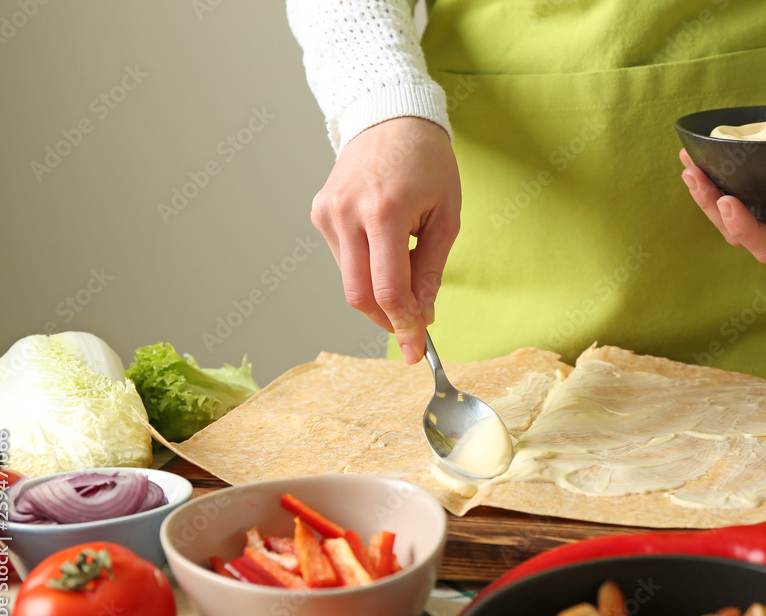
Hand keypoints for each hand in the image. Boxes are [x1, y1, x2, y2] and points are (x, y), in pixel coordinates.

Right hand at [311, 117, 461, 362]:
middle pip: (359, 295)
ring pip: (349, 281)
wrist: (391, 116)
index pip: (388, 289)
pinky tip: (384, 245)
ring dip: (378, 291)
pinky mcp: (319, 214)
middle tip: (413, 330)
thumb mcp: (446, 216)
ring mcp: (327, 214)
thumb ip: (431, 269)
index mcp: (384, 213)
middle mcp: (347, 214)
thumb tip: (423, 315)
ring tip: (405, 264)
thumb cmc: (427, 163)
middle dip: (387, 320)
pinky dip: (365, 268)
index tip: (417, 349)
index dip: (404, 325)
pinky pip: (342, 259)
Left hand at [679, 124, 765, 262]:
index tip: (726, 201)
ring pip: (730, 220)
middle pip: (742, 235)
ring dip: (705, 197)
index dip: (745, 231)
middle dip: (713, 209)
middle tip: (695, 176)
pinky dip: (714, 182)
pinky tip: (696, 160)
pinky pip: (735, 198)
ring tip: (689, 167)